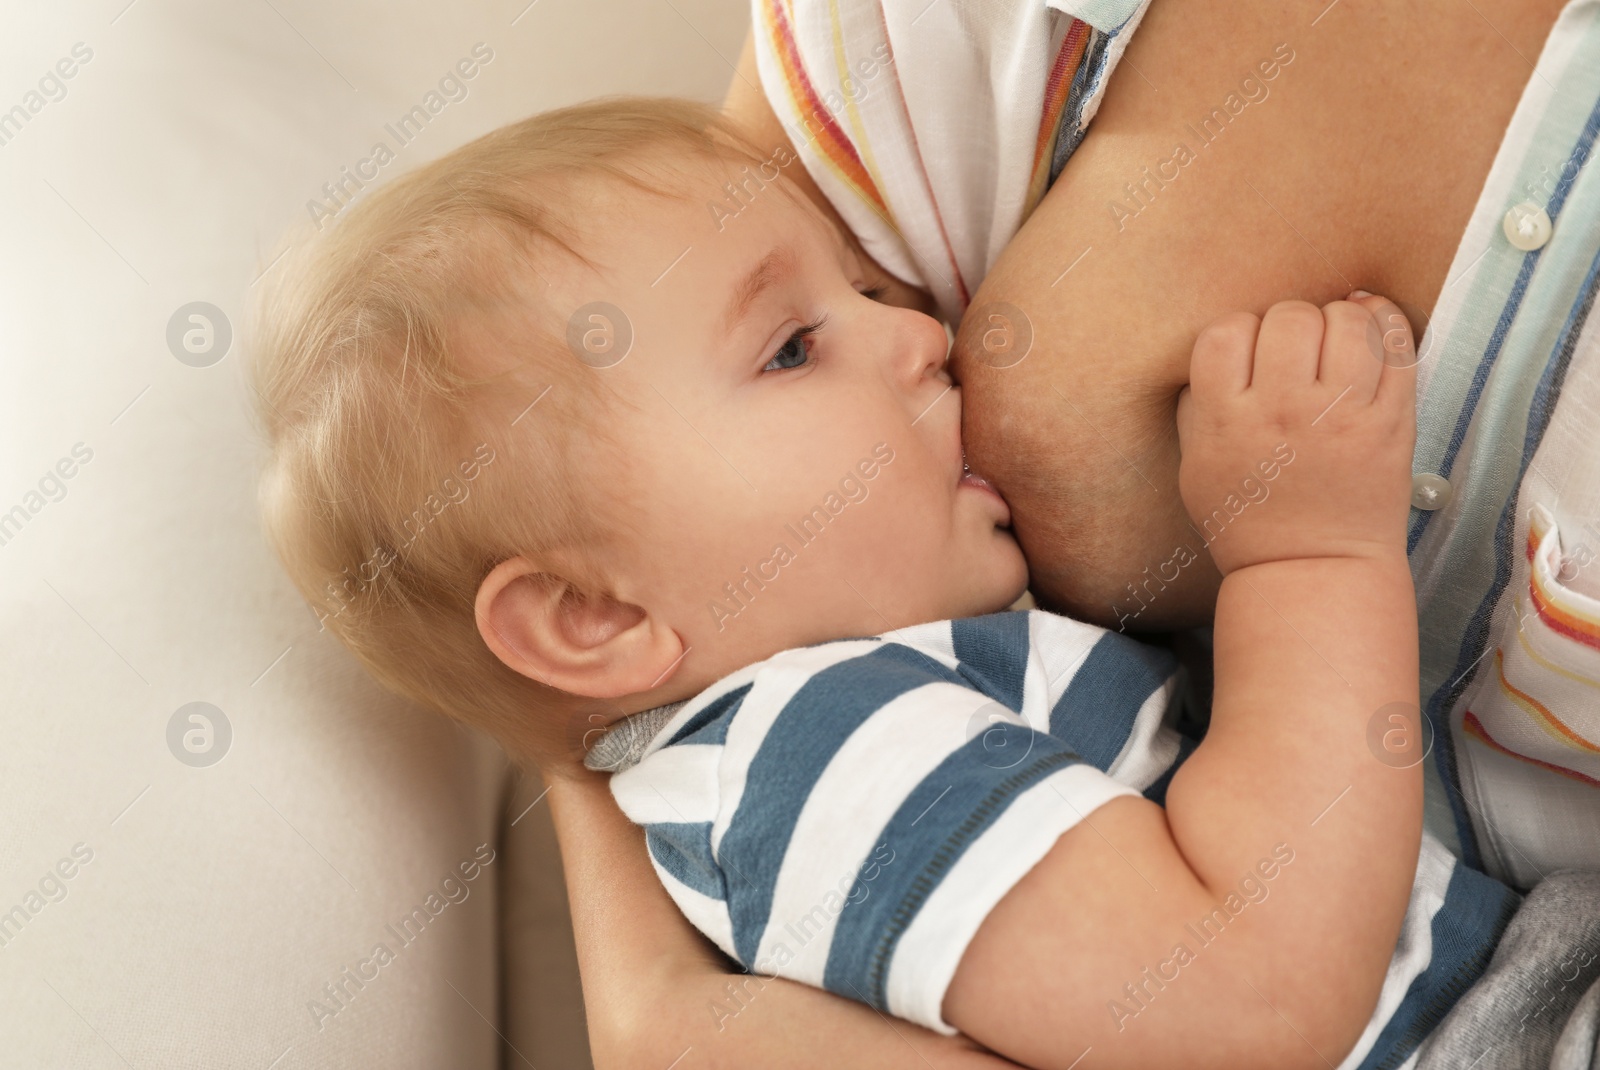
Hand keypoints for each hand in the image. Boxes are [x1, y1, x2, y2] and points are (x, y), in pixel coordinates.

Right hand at [1175, 294, 1416, 575]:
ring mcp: (1342, 416)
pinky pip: (1397, 348)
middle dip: (1291, 323)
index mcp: (1228, 421)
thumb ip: (1198, 405)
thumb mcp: (1196, 465)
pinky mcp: (1390, 422)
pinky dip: (1386, 324)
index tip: (1249, 352)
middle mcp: (1284, 412)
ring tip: (1336, 340)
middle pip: (1289, 318)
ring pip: (1347, 321)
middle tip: (1296, 349)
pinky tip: (1372, 329)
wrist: (1309, 567)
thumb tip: (1220, 349)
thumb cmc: (1248, 519)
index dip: (1238, 332)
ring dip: (1341, 319)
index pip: (1225, 332)